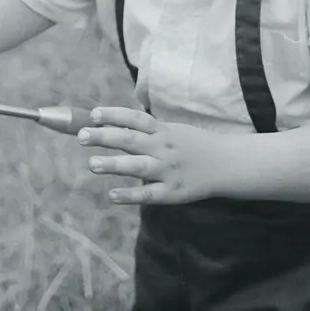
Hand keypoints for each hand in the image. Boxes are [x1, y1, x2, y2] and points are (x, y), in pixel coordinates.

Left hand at [78, 107, 224, 204]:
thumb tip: (109, 125)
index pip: (135, 119)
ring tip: (92, 163)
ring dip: (114, 165)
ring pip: (138, 166)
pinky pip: (149, 194)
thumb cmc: (193, 146)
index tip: (92, 115)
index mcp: (163, 131)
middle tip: (81, 136)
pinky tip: (112, 195)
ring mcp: (168, 170)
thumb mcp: (172, 131)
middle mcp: (164, 148)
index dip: (113, 115)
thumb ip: (145, 130)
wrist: (228, 164)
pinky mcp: (173, 192)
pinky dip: (131, 194)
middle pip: (131, 140)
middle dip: (105, 137)